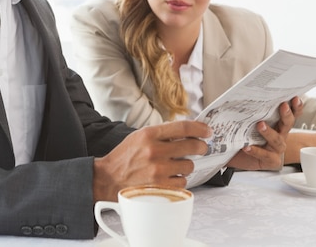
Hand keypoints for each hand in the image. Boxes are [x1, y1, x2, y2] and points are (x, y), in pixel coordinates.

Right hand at [93, 121, 210, 201]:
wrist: (108, 179)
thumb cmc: (125, 157)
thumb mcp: (139, 136)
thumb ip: (162, 133)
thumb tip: (187, 131)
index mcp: (149, 135)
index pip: (183, 128)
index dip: (200, 129)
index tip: (207, 131)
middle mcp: (154, 151)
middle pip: (192, 146)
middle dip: (201, 147)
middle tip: (201, 148)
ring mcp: (158, 170)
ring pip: (189, 165)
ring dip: (186, 165)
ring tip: (175, 165)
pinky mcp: (160, 187)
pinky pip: (182, 181)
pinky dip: (179, 179)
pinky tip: (169, 177)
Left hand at [227, 98, 299, 170]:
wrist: (239, 155)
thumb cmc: (246, 135)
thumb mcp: (249, 121)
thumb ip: (250, 110)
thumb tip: (240, 96)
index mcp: (279, 124)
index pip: (291, 114)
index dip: (296, 107)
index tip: (295, 98)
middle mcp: (281, 135)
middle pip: (288, 124)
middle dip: (287, 114)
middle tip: (283, 106)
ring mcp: (277, 149)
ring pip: (277, 140)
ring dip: (269, 132)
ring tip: (260, 125)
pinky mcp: (271, 161)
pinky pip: (265, 155)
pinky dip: (256, 151)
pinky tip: (247, 147)